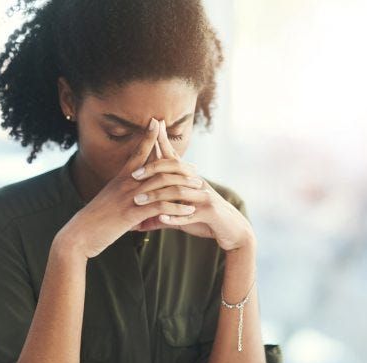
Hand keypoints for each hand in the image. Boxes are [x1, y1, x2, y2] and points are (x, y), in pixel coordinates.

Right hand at [54, 118, 201, 258]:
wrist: (79, 234)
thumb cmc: (94, 219)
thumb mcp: (108, 200)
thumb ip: (121, 193)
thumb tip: (131, 193)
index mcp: (121, 178)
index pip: (137, 152)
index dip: (147, 136)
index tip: (157, 122)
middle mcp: (127, 183)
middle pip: (158, 167)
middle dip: (180, 166)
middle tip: (195, 169)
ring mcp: (130, 197)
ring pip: (163, 185)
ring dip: (184, 186)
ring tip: (199, 188)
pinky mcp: (132, 214)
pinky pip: (161, 207)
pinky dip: (177, 208)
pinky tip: (189, 211)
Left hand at [130, 120, 254, 251]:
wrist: (233, 230)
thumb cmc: (205, 219)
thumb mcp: (182, 214)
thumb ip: (161, 214)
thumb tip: (139, 222)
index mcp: (191, 180)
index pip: (174, 159)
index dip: (163, 143)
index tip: (151, 128)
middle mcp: (198, 184)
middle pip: (175, 170)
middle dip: (153, 169)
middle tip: (134, 175)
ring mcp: (204, 197)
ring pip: (178, 192)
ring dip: (157, 196)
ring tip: (139, 201)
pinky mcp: (210, 213)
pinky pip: (190, 214)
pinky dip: (174, 217)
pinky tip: (161, 219)